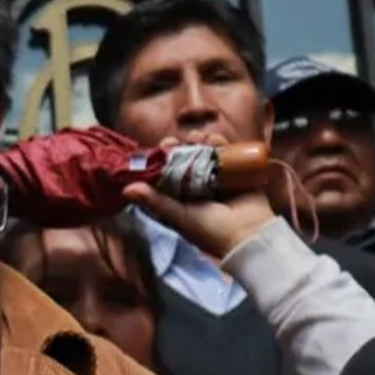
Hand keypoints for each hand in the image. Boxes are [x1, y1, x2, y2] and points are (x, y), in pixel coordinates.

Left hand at [122, 131, 276, 258]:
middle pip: (189, 158)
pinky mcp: (239, 176)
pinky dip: (223, 145)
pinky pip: (230, 156)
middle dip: (185, 145)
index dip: (165, 156)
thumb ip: (155, 201)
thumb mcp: (179, 216)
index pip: (169, 171)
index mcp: (182, 196)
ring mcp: (219, 180)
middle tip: (182, 139)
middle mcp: (199, 186)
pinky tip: (216, 140)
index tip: (164, 145)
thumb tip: (126, 189)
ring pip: (208, 154)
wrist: (249, 236)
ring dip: (203, 142)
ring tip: (200, 138)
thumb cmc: (211, 231)